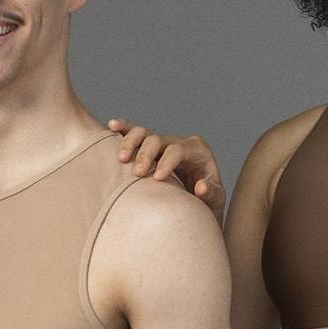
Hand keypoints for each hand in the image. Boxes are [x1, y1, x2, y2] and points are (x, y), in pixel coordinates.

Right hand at [102, 119, 220, 210]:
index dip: (167, 161)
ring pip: (144, 134)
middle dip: (146, 154)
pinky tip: (112, 125)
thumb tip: (201, 186)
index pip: (178, 149)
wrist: (196, 203)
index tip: (157, 179)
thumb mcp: (216, 199)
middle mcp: (178, 143)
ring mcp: (162, 144)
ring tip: (121, 159)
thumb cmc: (207, 201)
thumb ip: (211, 193)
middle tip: (138, 173)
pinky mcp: (148, 149)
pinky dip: (123, 130)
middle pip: (158, 139)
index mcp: (197, 150)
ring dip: (130, 143)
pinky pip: (134, 135)